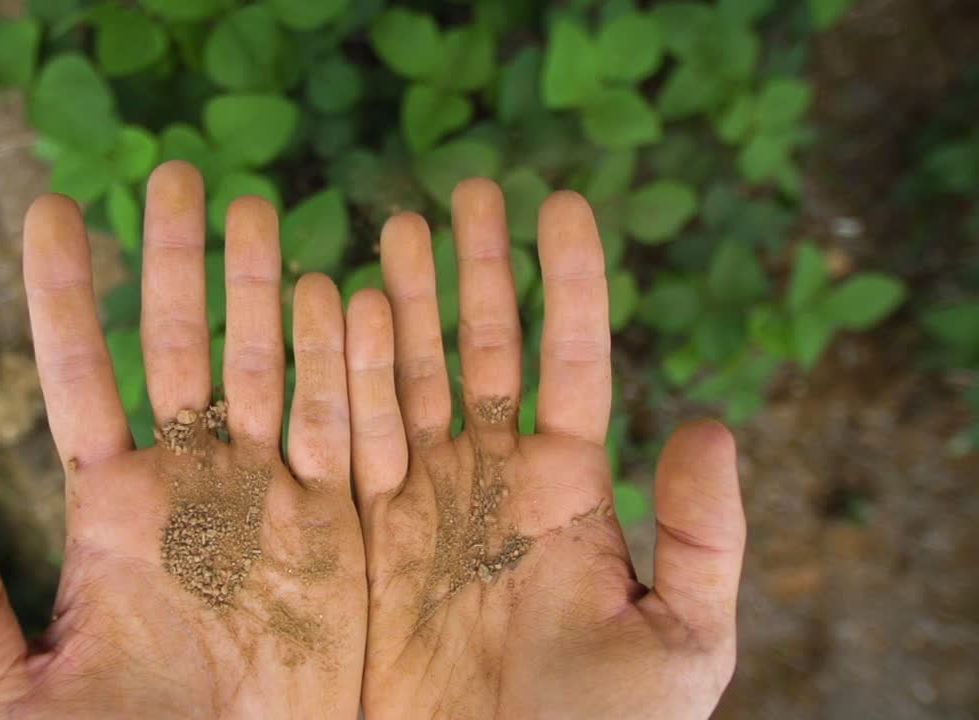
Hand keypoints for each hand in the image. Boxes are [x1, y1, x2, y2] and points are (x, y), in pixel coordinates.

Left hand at [0, 162, 365, 718]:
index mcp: (111, 512)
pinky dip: (349, 370)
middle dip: (178, 263)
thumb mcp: (18, 703)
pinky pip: (349, 433)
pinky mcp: (343, 532)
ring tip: (258, 209)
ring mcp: (272, 500)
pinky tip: (347, 296)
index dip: (63, 296)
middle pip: (181, 349)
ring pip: (269, 372)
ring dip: (264, 292)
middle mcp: (193, 487)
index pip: (79, 381)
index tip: (54, 208)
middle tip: (179, 175)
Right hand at [346, 180, 745, 718]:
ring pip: (408, 377)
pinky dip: (338, 373)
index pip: (568, 362)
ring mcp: (419, 501)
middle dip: (474, 269)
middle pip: (480, 349)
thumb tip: (711, 424)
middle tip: (464, 190)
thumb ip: (704, 538)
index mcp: (566, 491)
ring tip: (394, 226)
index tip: (562, 201)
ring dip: (401, 301)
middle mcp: (488, 481)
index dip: (567, 281)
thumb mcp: (680, 643)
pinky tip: (332, 308)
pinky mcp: (360, 535)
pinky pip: (346, 437)